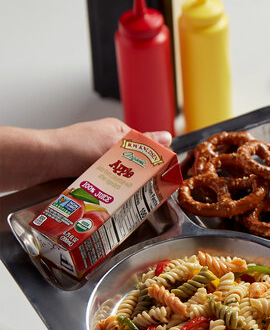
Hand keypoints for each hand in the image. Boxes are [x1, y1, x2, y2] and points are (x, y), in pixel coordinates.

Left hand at [0, 117, 171, 191]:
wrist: (42, 162)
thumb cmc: (74, 146)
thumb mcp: (115, 142)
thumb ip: (144, 143)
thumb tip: (168, 137)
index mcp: (117, 132)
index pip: (145, 147)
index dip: (154, 161)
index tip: (161, 175)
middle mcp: (107, 146)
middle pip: (134, 165)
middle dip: (138, 177)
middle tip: (142, 188)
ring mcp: (95, 161)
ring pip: (120, 178)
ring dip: (122, 187)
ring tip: (125, 195)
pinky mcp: (86, 176)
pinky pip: (105, 186)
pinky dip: (108, 192)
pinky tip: (109, 197)